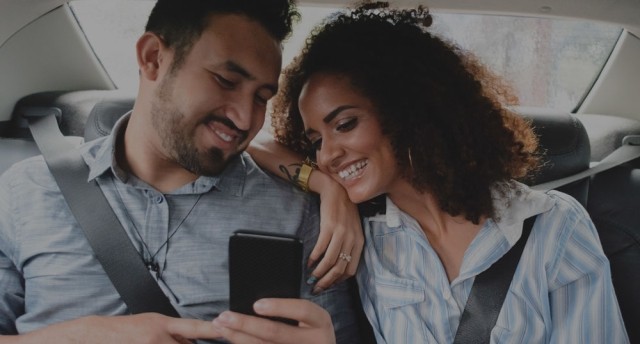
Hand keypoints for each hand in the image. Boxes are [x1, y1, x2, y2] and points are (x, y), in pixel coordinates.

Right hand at [9, 313, 220, 343]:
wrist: (93, 336)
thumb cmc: (124, 330)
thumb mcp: (150, 324)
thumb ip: (173, 334)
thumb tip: (193, 341)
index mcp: (161, 324)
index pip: (193, 328)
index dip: (211, 330)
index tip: (225, 330)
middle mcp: (157, 337)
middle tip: (184, 341)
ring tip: (152, 340)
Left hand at [212, 299, 335, 343]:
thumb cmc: (310, 329)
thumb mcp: (310, 318)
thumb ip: (291, 309)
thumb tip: (256, 299)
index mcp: (321, 322)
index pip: (302, 310)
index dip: (280, 306)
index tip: (256, 304)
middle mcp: (314, 341)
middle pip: (276, 333)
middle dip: (246, 323)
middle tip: (224, 316)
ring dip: (238, 337)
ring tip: (221, 325)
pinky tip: (232, 338)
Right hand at [307, 176, 363, 292]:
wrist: (337, 190)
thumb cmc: (344, 211)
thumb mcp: (353, 229)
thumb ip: (349, 246)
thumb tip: (336, 265)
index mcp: (359, 242)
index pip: (351, 270)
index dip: (338, 281)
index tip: (328, 285)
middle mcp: (352, 239)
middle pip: (339, 268)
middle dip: (327, 282)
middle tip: (316, 287)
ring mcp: (341, 233)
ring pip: (330, 261)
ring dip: (319, 273)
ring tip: (311, 278)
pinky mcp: (329, 227)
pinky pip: (321, 248)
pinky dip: (313, 258)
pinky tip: (308, 262)